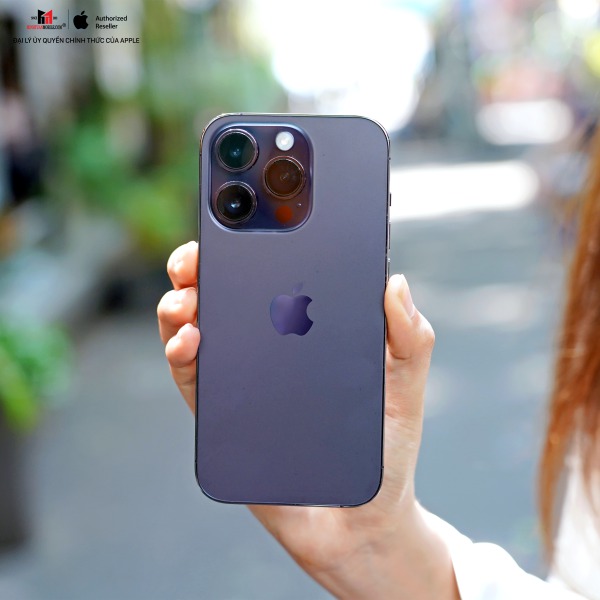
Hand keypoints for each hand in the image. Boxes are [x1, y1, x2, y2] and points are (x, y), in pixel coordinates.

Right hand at [158, 241, 457, 599]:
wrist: (358, 519)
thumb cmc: (385, 448)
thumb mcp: (406, 386)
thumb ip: (409, 337)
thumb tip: (395, 281)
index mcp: (310, 329)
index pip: (276, 275)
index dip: (254, 245)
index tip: (243, 221)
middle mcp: (271, 347)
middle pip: (228, 296)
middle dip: (202, 267)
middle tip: (194, 258)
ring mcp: (243, 378)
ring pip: (200, 329)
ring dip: (181, 306)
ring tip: (185, 300)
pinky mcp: (223, 413)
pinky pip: (192, 378)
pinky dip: (181, 354)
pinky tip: (188, 341)